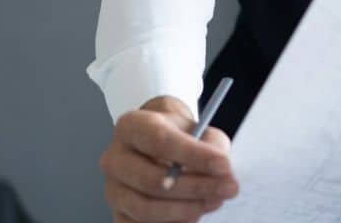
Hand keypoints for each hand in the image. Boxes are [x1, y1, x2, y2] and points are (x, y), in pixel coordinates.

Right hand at [99, 96, 237, 221]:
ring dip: (186, 209)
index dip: (194, 155)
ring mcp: (112, 188)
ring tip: (214, 200)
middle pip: (152, 180)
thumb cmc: (181, 135)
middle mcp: (114, 158)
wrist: (160, 143)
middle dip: (196, 187)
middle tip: (228, 188)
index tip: (224, 165)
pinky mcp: (118, 213)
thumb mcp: (201, 129)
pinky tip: (194, 215)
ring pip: (145, 208)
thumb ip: (212, 146)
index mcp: (131, 127)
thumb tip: (222, 173)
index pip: (160, 141)